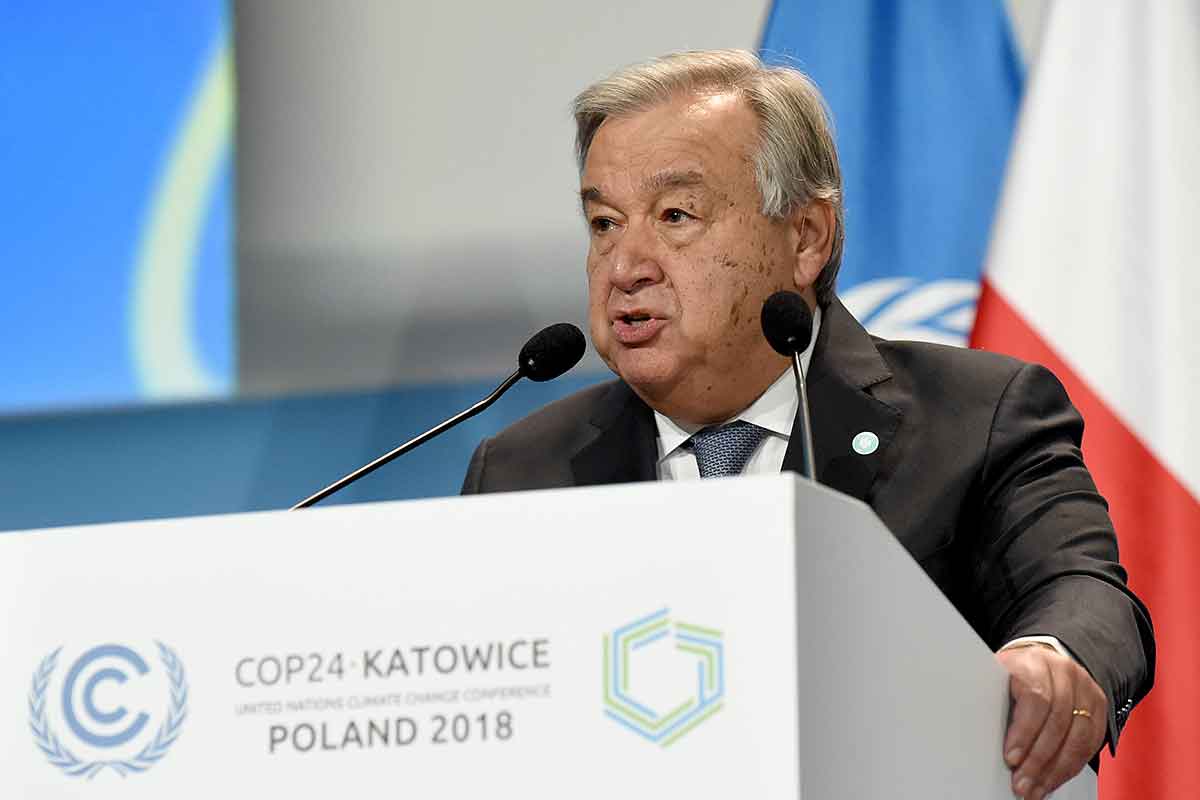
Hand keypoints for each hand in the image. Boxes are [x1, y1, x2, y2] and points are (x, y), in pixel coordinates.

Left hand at [997, 644, 1106, 798]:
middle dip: (1038, 759)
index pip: (1035, 698)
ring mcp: (1085, 688)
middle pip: (1058, 721)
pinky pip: (1090, 743)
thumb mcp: (999, 678)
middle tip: (1022, 783)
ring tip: (1037, 788)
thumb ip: (995, 702)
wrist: (1044, 658)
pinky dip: (1071, 766)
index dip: (1024, 731)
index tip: (1011, 757)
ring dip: (1056, 769)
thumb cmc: (1016, 672)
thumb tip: (980, 741)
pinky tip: (1054, 779)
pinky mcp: (1099, 706)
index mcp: (1034, 662)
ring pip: (1077, 736)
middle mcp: (1064, 672)